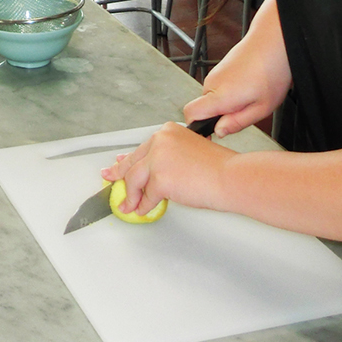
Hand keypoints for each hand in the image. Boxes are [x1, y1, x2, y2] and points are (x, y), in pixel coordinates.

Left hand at [101, 122, 235, 215]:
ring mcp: (158, 159)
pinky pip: (146, 196)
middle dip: (118, 174)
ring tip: (128, 205)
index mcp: (168, 132)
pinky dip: (143, 205)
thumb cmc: (218, 168)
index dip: (127, 159)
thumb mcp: (188, 153)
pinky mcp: (160, 179)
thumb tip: (147, 172)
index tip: (117, 164)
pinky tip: (142, 210)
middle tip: (109, 179)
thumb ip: (166, 159)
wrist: (231, 177)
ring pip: (134, 180)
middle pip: (133, 162)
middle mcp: (160, 141)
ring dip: (131, 195)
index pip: (141, 148)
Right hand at [186, 46, 291, 138]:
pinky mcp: (220, 69)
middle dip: (219, 116)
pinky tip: (249, 88)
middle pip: (203, 108)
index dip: (196, 128)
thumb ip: (237, 123)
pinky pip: (218, 88)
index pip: (190, 115)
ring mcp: (214, 74)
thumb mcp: (261, 108)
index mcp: (220, 96)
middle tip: (245, 113)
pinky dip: (229, 93)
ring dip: (226, 104)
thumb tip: (219, 132)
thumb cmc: (271, 72)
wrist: (274, 42)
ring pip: (212, 98)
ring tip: (251, 97)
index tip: (210, 134)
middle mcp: (211, 84)